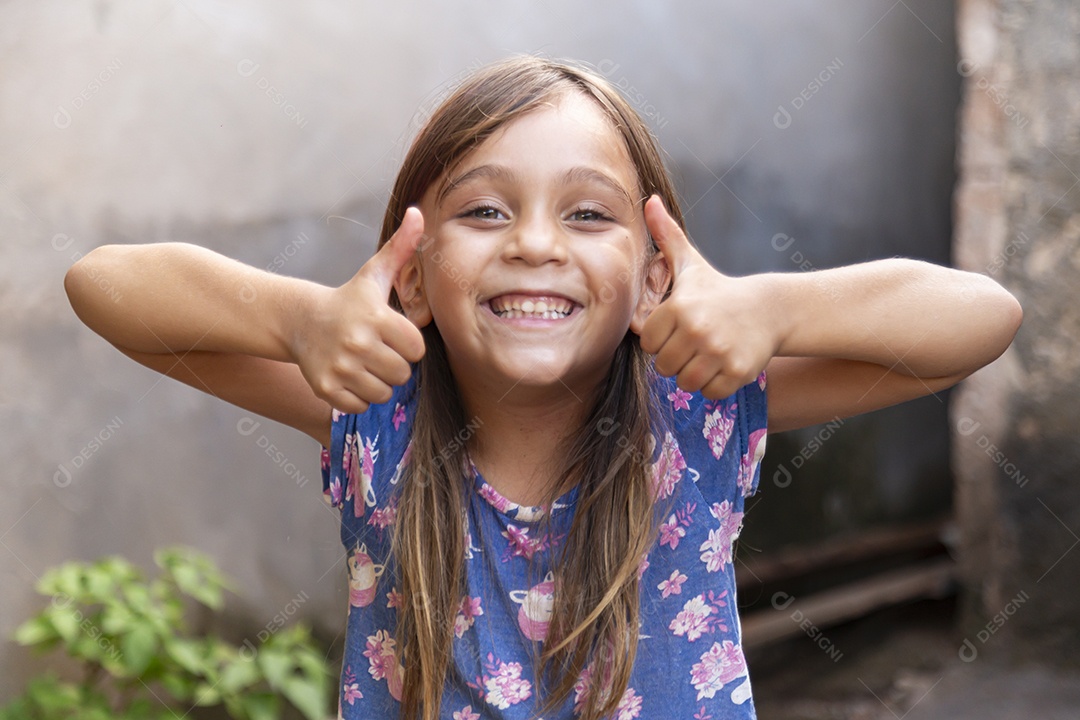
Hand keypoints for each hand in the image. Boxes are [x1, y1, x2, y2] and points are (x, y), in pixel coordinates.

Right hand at [295, 208, 426, 412]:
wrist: (301, 320)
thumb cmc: (349, 299)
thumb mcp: (374, 273)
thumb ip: (401, 247)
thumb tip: (417, 213)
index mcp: (375, 317)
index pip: (416, 349)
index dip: (407, 344)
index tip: (392, 333)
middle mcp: (357, 343)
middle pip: (402, 373)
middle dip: (393, 364)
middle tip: (377, 349)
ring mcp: (340, 368)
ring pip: (383, 393)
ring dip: (377, 382)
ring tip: (363, 362)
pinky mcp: (326, 388)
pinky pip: (361, 406)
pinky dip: (358, 397)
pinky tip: (349, 375)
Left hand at [637, 196, 778, 399]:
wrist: (768, 309)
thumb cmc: (718, 289)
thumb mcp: (690, 262)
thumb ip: (666, 235)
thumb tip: (649, 200)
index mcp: (680, 307)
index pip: (649, 342)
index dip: (662, 337)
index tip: (678, 326)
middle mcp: (698, 331)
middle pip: (664, 365)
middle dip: (676, 357)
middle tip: (694, 342)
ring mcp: (719, 353)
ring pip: (685, 382)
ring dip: (693, 372)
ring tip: (706, 353)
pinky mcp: (737, 373)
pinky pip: (709, 392)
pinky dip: (714, 384)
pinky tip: (722, 364)